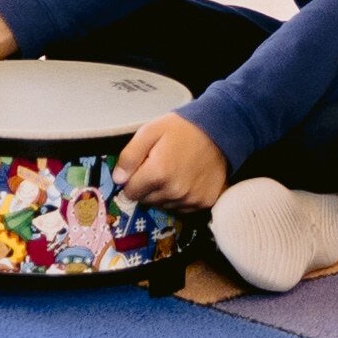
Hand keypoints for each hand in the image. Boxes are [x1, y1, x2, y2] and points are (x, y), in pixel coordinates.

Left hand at [114, 112, 232, 209]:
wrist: (219, 131)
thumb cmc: (181, 129)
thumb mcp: (149, 132)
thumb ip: (129, 156)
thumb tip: (118, 180)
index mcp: (158, 173)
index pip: (130, 192)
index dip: (132, 180)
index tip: (141, 168)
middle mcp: (174, 191)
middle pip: (146, 201)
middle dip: (147, 187)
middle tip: (158, 167)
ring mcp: (190, 199)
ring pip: (163, 205)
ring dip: (163, 193)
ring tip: (173, 172)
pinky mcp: (204, 203)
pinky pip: (182, 208)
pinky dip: (180, 198)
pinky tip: (185, 180)